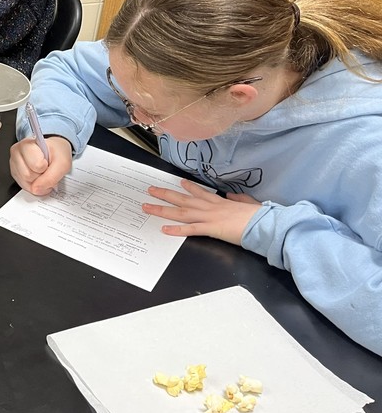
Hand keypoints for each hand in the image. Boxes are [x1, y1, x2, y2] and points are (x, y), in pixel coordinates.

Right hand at [9, 136, 72, 195]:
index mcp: (27, 145)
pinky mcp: (15, 174)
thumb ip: (51, 177)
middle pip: (28, 176)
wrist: (54, 152)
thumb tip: (36, 189)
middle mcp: (17, 153)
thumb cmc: (56, 153)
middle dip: (41, 177)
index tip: (48, 162)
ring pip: (25, 183)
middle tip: (46, 169)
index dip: (46, 167)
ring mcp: (14, 164)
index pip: (36, 165)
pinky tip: (38, 177)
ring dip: (37, 182)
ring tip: (42, 172)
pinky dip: (33, 185)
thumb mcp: (62, 163)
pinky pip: (24, 186)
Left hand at [145, 179, 260, 244]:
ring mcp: (209, 217)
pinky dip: (176, 229)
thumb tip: (233, 196)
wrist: (264, 223)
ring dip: (162, 209)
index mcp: (220, 201)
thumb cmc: (258, 215)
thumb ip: (238, 200)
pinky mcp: (211, 228)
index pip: (200, 192)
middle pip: (183, 199)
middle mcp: (210, 207)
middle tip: (150, 190)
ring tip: (147, 207)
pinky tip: (164, 229)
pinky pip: (190, 229)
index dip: (188, 187)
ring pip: (180, 212)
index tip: (179, 182)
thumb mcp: (248, 203)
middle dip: (164, 194)